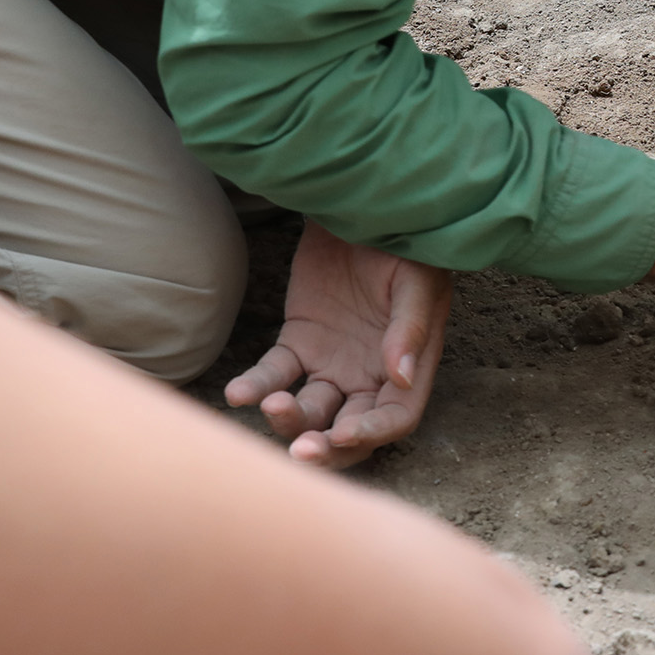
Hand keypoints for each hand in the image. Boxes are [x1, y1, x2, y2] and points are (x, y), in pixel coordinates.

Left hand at [224, 220, 451, 469]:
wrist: (362, 203)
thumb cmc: (404, 242)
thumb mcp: (416, 279)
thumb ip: (410, 328)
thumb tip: (401, 376)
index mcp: (408, 364)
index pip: (395, 417)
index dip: (372, 433)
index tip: (343, 433)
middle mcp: (369, 374)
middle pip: (348, 431)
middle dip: (326, 448)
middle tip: (301, 452)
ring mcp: (331, 362)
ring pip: (308, 410)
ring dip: (289, 419)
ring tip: (270, 404)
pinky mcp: (298, 342)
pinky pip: (274, 373)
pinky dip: (255, 386)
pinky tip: (237, 392)